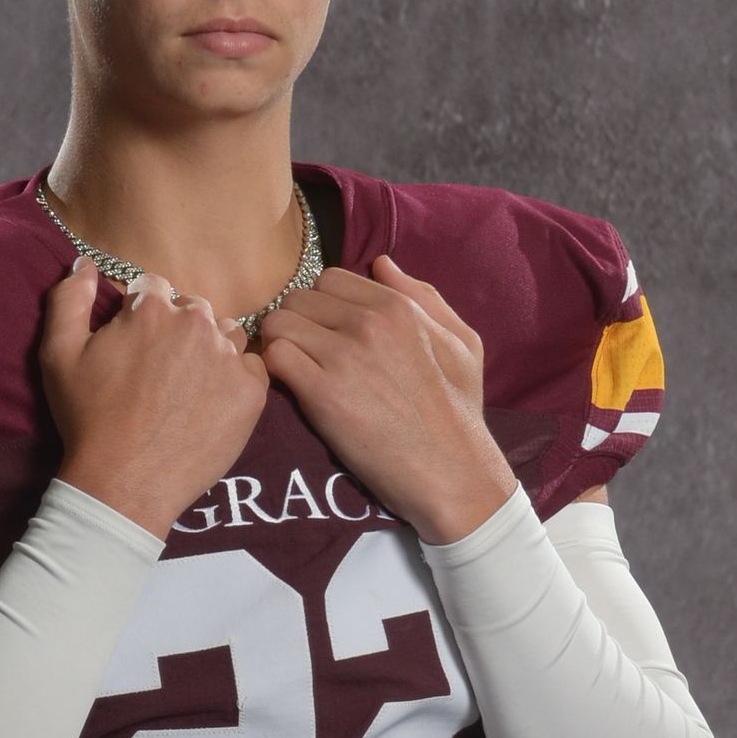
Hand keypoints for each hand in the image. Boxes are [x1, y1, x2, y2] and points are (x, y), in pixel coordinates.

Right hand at [38, 258, 270, 537]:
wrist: (125, 483)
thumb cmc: (88, 419)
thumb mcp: (59, 354)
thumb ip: (70, 298)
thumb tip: (84, 262)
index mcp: (151, 308)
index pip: (155, 288)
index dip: (142, 315)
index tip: (136, 346)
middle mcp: (196, 323)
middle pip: (193, 310)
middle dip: (178, 330)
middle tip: (161, 372)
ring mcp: (228, 357)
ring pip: (225, 335)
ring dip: (210, 350)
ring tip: (188, 387)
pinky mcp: (252, 391)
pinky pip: (252, 368)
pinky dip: (236, 379)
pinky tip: (211, 403)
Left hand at [255, 254, 518, 541]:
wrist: (453, 473)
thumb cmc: (460, 413)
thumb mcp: (462, 344)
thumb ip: (423, 298)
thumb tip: (382, 264)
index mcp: (398, 307)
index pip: (330, 280)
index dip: (322, 306)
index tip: (326, 335)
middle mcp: (369, 323)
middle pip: (298, 298)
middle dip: (297, 324)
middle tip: (307, 357)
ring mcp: (344, 356)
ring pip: (278, 323)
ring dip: (280, 347)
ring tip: (296, 373)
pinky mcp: (323, 393)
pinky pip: (274, 358)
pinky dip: (274, 372)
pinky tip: (292, 391)